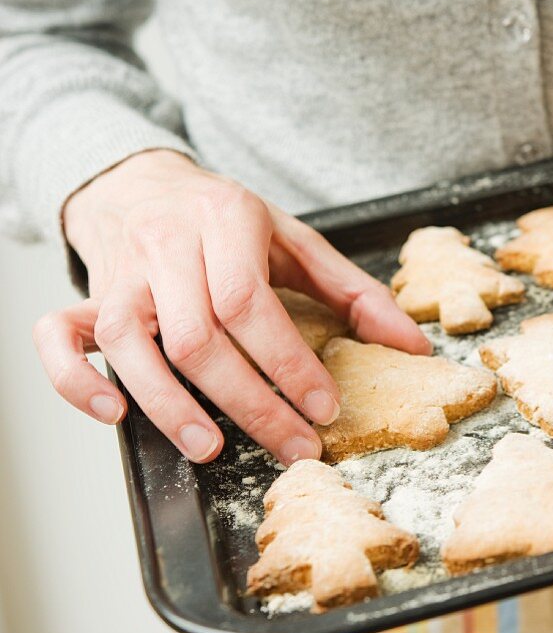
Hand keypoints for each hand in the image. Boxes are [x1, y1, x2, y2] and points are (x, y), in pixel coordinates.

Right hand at [33, 150, 429, 464]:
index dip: (287, 363)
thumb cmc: (226, 221)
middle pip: (199, 337)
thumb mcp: (296, 241)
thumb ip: (354, 292)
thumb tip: (413, 345)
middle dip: (251, 402)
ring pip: (133, 346)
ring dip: (170, 406)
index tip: (324, 409)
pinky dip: (75, 380)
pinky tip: (114, 415)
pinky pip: (58, 338)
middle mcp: (167, 247)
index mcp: (226, 223)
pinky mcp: (89, 298)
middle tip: (293, 446)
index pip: (251, 304)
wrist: (142, 182)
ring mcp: (122, 276)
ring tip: (211, 449)